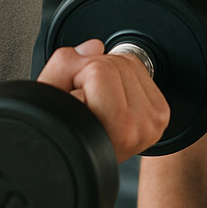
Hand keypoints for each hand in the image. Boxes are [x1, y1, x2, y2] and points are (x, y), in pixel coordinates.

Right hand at [37, 39, 169, 160]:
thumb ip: (62, 68)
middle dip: (91, 74)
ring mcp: (153, 123)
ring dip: (106, 74)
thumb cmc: (61, 136)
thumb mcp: (46, 102)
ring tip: (94, 102)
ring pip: (128, 62)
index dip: (74, 77)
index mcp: (118, 131)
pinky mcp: (160, 113)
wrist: (80, 160)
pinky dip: (120, 76)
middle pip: (115, 63)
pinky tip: (109, 99)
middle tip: (82, 101)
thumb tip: (95, 47)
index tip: (71, 100)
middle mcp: (141, 129)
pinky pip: (140, 69)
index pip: (97, 70)